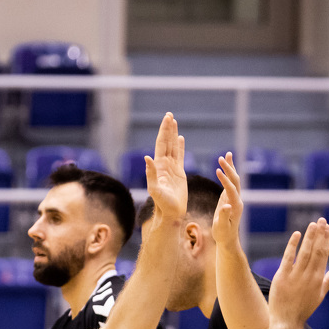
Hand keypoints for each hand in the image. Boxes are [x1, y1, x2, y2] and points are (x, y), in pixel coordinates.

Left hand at [143, 112, 186, 231]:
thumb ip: (151, 174)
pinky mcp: (179, 173)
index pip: (162, 143)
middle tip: (169, 115)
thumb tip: (147, 157)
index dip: (164, 131)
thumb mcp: (155, 189)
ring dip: (173, 135)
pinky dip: (180, 146)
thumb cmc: (162, 204)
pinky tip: (180, 138)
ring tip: (174, 122)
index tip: (167, 118)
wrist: (171, 213)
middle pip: (166, 142)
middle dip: (168, 129)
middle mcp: (164, 164)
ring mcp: (172, 168)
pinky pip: (180, 156)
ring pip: (173, 147)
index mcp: (159, 166)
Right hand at [211, 153, 243, 247]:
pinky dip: (228, 172)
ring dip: (230, 167)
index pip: (231, 189)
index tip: (217, 171)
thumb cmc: (223, 234)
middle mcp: (237, 199)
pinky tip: (225, 164)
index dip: (225, 180)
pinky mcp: (230, 197)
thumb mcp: (221, 227)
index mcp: (235, 206)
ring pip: (234, 179)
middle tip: (221, 158)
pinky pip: (230, 182)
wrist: (227, 239)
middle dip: (229, 169)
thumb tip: (226, 206)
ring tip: (227, 154)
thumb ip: (224, 216)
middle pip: (235, 181)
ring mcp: (234, 197)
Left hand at [266, 219, 328, 327]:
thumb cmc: (303, 310)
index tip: (326, 227)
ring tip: (312, 224)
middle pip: (316, 251)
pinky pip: (288, 258)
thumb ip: (328, 281)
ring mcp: (295, 276)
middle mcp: (309, 276)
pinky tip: (296, 234)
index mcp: (318, 279)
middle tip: (321, 220)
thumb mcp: (319, 296)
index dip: (325, 240)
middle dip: (319, 234)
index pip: (323, 255)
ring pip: (304, 252)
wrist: (287, 322)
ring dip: (309, 237)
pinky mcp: (282, 277)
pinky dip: (292, 246)